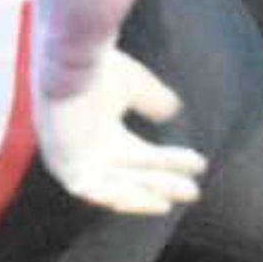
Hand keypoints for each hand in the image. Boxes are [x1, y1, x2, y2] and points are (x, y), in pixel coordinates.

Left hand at [38, 54, 205, 215]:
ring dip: (146, 193)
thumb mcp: (134, 85)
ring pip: (114, 187)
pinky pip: (90, 191)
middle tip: (193, 192)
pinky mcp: (63, 165)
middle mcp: (90, 151)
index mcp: (103, 133)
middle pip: (131, 177)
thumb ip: (151, 99)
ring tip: (176, 197)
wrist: (70, 63)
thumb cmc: (97, 68)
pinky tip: (149, 198)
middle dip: (162, 184)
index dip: (170, 162)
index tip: (199, 163)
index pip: (142, 157)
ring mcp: (76, 160)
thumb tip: (172, 110)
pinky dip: (116, 195)